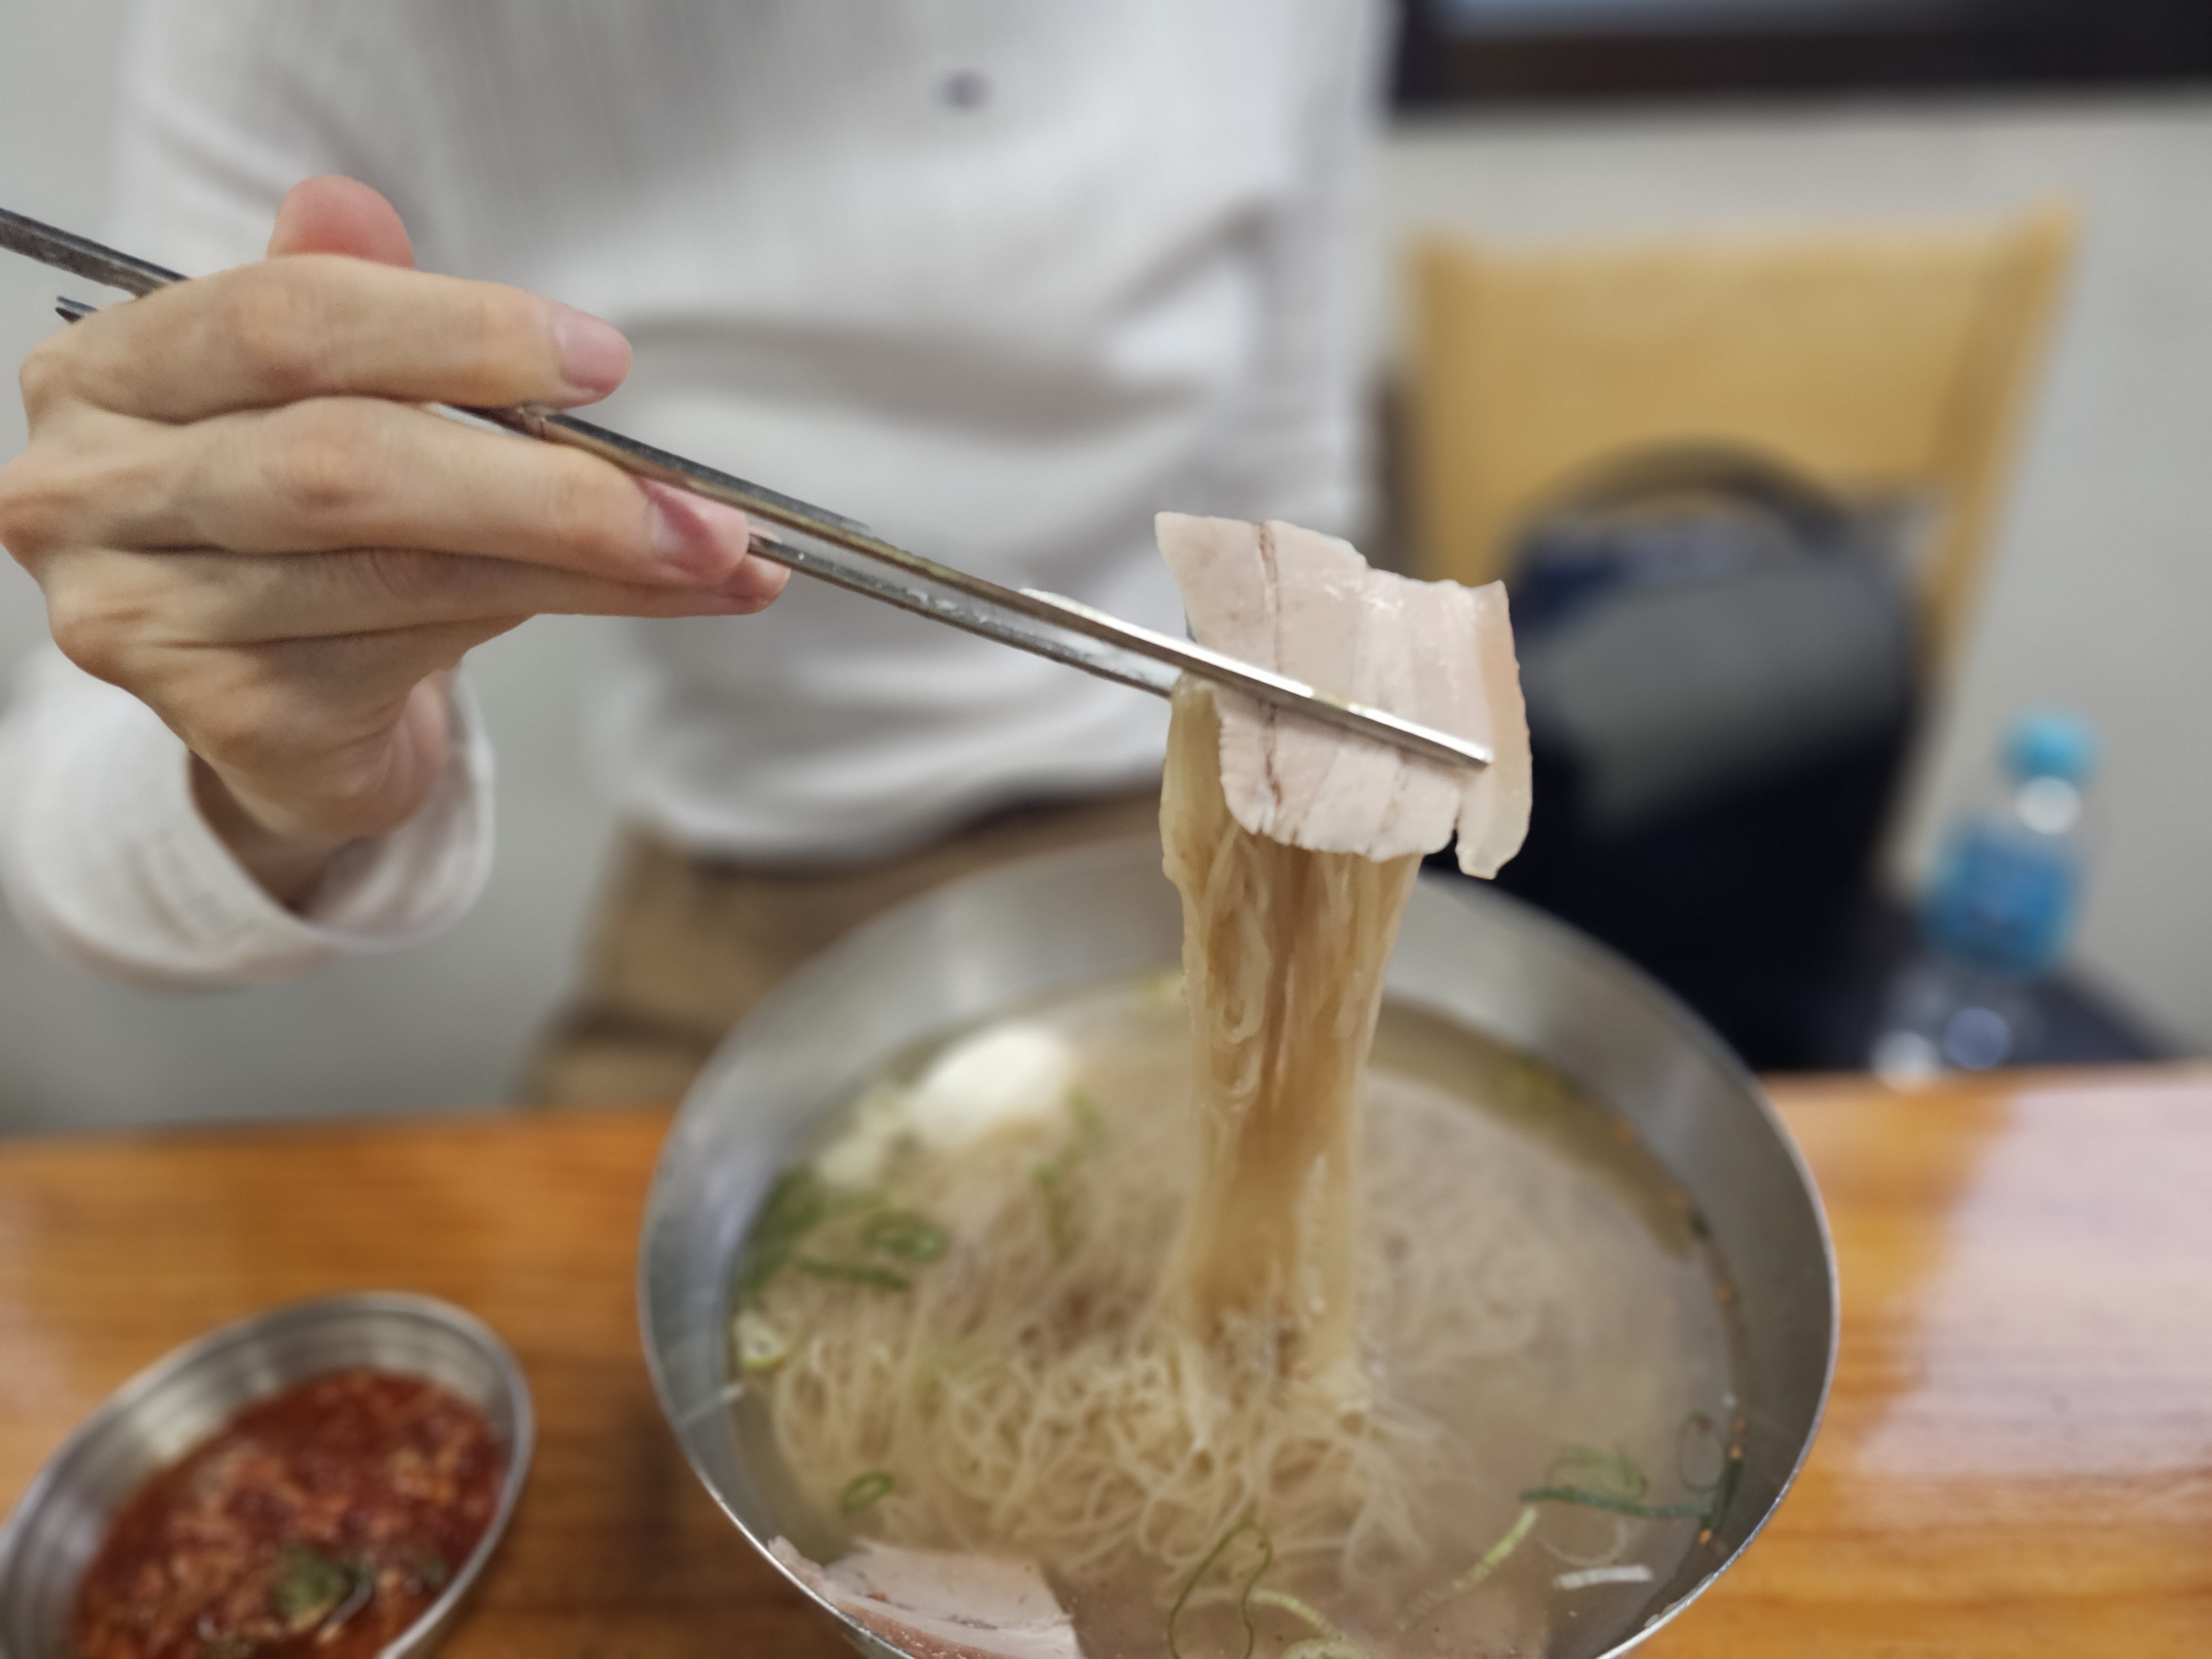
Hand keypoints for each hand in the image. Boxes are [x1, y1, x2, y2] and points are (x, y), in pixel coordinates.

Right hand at [0, 177, 784, 903]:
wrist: (277, 700)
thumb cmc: (306, 521)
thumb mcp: (321, 393)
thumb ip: (342, 303)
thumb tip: (350, 200)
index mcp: (108, 377)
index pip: (281, 323)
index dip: (455, 333)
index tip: (603, 362)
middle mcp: (92, 495)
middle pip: (344, 466)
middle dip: (546, 485)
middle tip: (693, 503)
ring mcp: (145, 617)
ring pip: (404, 573)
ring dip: (586, 564)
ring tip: (711, 555)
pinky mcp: (228, 719)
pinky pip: (420, 653)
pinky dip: (557, 619)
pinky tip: (648, 600)